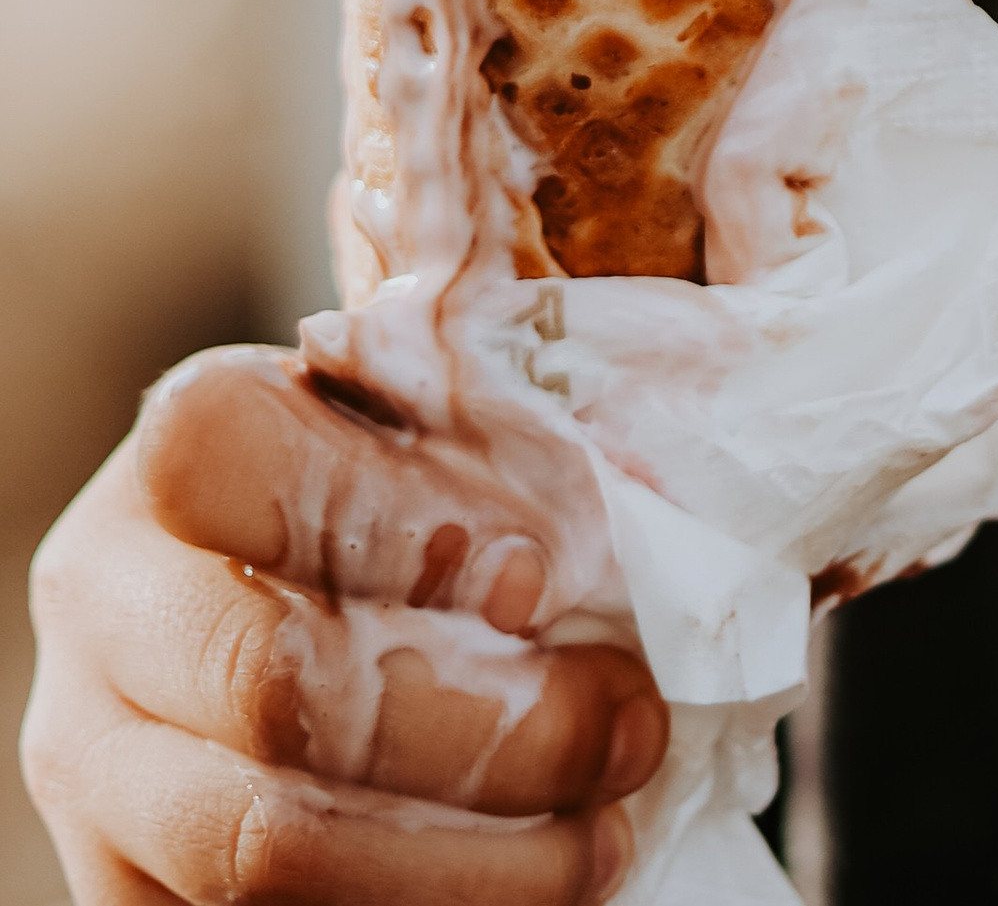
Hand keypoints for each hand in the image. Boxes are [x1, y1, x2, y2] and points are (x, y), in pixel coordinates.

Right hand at [22, 347, 663, 902]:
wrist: (286, 606)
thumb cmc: (396, 490)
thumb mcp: (419, 415)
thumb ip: (475, 405)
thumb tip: (609, 416)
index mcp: (180, 452)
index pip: (235, 459)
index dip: (394, 521)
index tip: (538, 577)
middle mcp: (111, 613)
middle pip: (271, 687)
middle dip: (483, 727)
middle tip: (629, 727)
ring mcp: (103, 775)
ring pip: (268, 850)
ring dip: (470, 863)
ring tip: (603, 833)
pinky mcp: (126, 897)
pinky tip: (528, 890)